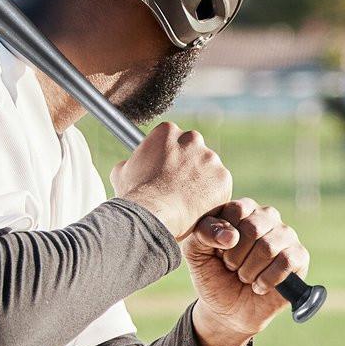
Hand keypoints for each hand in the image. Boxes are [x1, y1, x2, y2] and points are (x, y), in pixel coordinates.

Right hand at [111, 122, 231, 239]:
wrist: (155, 214)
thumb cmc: (136, 195)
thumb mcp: (122, 173)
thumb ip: (130, 163)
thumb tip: (127, 165)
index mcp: (167, 131)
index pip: (172, 140)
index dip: (168, 159)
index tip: (165, 173)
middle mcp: (192, 138)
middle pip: (194, 151)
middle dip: (188, 167)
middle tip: (178, 188)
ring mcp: (210, 157)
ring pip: (208, 170)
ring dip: (201, 182)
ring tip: (187, 202)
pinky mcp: (223, 177)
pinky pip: (219, 188)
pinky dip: (212, 198)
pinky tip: (198, 208)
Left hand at [183, 198, 309, 345]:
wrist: (228, 310)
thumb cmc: (213, 276)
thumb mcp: (196, 252)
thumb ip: (203, 233)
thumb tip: (230, 236)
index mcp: (243, 209)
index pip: (236, 210)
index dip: (223, 239)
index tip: (218, 254)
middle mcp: (267, 217)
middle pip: (253, 228)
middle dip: (235, 257)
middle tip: (232, 268)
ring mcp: (286, 236)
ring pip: (269, 247)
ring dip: (249, 271)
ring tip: (245, 278)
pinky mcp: (299, 257)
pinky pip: (286, 261)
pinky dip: (267, 280)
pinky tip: (259, 286)